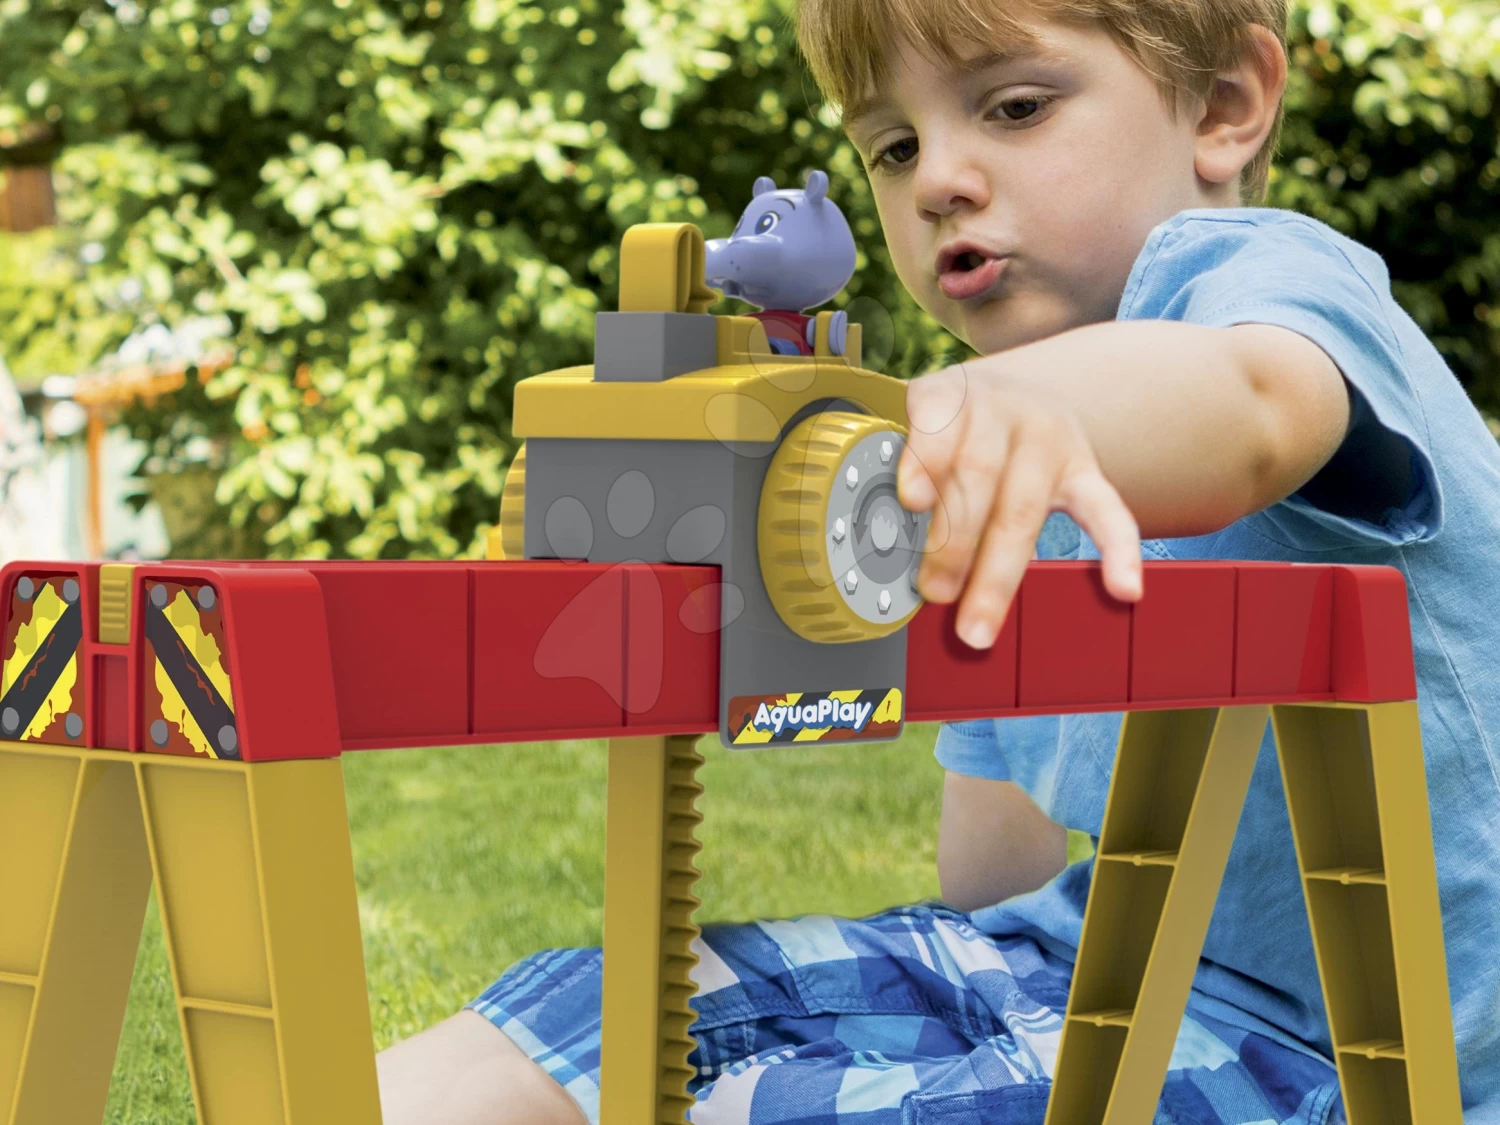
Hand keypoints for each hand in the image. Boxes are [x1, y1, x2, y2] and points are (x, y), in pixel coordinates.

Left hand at [899, 353, 1142, 648]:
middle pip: (980, 475)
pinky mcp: (1084, 471)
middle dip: (954, 542)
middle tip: (933, 593)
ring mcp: (1050, 441)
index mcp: (951, 394)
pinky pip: (1108, 511)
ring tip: (976, 623)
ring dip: (997, 573)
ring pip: (1024, 509)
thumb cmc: (949, 429)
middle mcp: (1005, 409)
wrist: (1013, 396)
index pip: (940, 421)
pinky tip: (1124, 587)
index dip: (926, 458)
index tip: (911, 500)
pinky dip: (1118, 551)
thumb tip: (877, 539)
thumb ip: (897, 472)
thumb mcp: (912, 428)